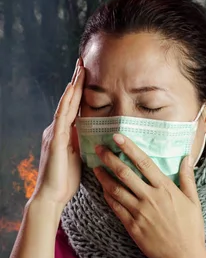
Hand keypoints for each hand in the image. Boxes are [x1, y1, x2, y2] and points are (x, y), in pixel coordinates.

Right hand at [32, 59, 84, 207]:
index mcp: (65, 132)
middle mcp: (57, 129)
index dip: (80, 89)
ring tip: (79, 70)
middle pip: (68, 100)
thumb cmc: (67, 178)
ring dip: (73, 87)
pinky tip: (72, 92)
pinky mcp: (55, 141)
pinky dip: (67, 103)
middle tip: (83, 61)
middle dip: (76, 81)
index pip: (74, 106)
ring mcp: (54, 134)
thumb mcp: (80, 154)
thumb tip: (101, 131)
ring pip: (65, 105)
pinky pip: (62, 118)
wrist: (52, 196)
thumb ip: (86, 141)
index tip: (88, 72)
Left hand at [93, 134, 205, 257]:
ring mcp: (139, 212)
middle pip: (125, 173)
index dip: (130, 148)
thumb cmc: (191, 228)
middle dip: (110, 158)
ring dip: (104, 177)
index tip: (118, 137)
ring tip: (95, 167)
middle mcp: (150, 197)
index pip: (144, 163)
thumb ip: (187, 178)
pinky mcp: (132, 226)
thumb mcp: (193, 200)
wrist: (183, 256)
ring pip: (116, 190)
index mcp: (166, 188)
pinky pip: (115, 208)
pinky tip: (102, 189)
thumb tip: (186, 158)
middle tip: (99, 148)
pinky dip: (107, 196)